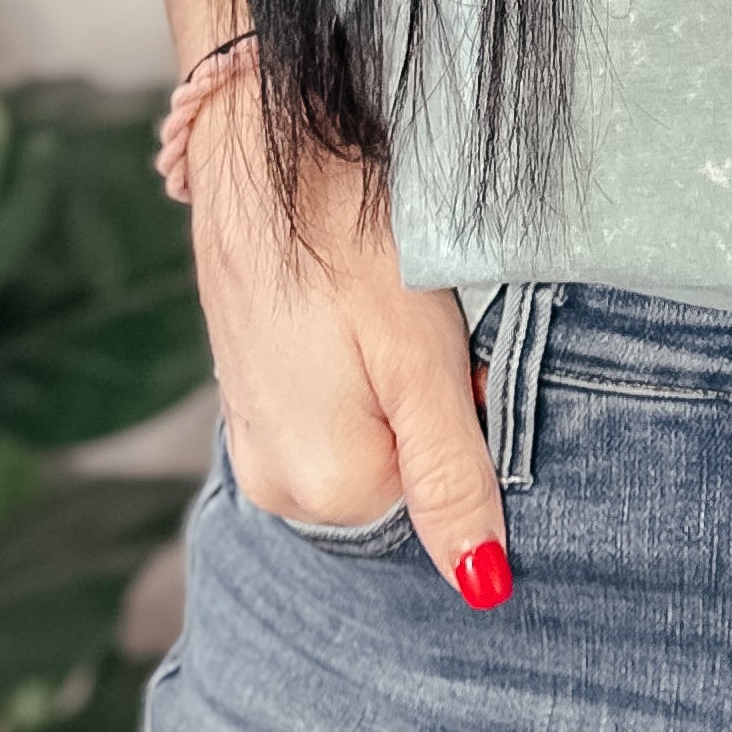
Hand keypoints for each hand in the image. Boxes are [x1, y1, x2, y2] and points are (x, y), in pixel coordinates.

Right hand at [184, 78, 512, 606]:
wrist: (262, 143)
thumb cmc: (346, 239)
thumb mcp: (421, 362)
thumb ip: (451, 478)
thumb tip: (482, 588)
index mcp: (322, 488)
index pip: (439, 495)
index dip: (464, 420)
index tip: (454, 355)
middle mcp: (274, 482)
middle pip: (398, 471)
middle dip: (427, 409)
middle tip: (421, 325)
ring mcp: (253, 435)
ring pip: (367, 434)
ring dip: (392, 383)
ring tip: (380, 306)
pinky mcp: (249, 389)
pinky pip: (329, 405)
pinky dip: (357, 365)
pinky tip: (348, 304)